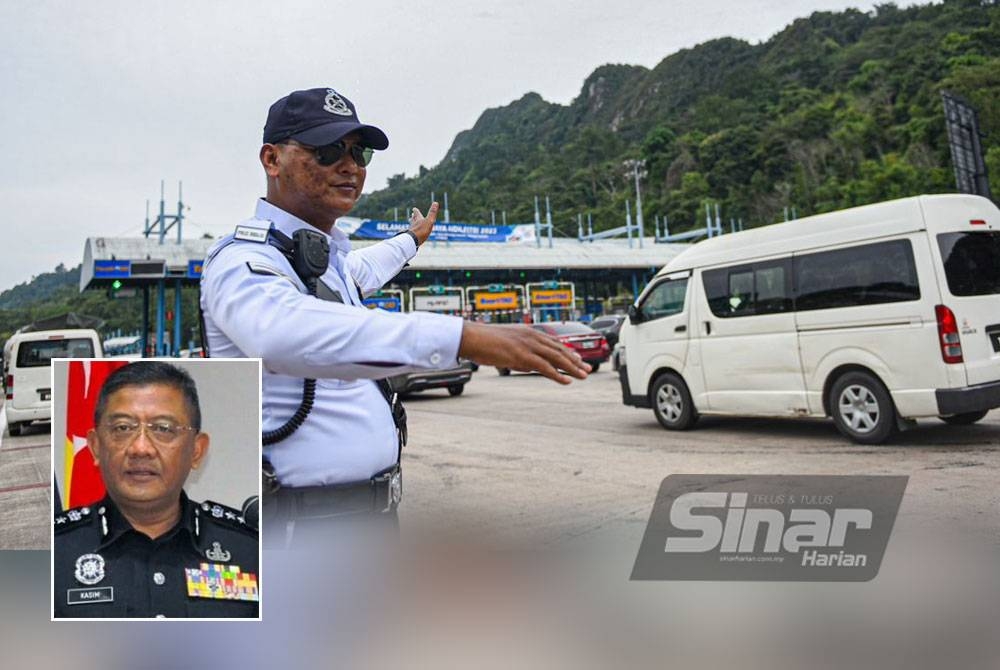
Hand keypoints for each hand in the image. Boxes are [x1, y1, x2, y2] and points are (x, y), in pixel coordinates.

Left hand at [408, 202, 438, 245]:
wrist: (412, 241)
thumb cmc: (421, 231)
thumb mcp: (429, 221)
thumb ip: (432, 213)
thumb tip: (435, 202)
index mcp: (418, 219)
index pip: (416, 213)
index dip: (416, 211)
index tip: (414, 208)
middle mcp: (413, 224)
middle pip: (413, 219)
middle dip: (413, 217)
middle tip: (412, 215)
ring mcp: (411, 231)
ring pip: (411, 226)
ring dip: (412, 224)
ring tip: (411, 223)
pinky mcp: (410, 237)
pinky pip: (410, 234)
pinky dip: (411, 233)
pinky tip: (411, 235)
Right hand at [458, 322, 589, 383]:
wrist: (472, 337)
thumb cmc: (485, 342)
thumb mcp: (507, 346)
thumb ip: (520, 355)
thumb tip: (528, 366)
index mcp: (529, 332)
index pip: (554, 342)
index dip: (568, 351)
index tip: (579, 359)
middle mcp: (532, 337)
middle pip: (559, 349)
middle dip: (575, 360)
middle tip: (588, 369)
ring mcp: (528, 346)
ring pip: (556, 358)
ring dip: (572, 368)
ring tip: (583, 376)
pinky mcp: (522, 356)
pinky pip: (544, 367)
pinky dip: (557, 375)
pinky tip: (567, 381)